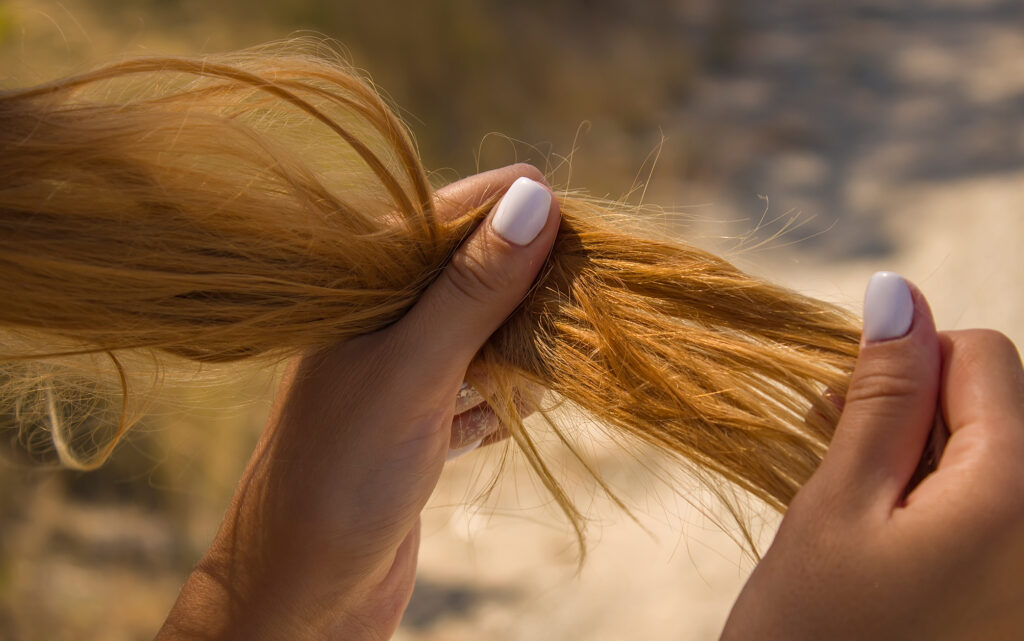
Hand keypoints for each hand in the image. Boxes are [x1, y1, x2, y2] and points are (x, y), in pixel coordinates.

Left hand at [156, 164, 559, 639]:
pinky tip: (516, 415)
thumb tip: (535, 196)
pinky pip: (479, 390)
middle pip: (475, 274)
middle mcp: (380, 320)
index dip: (517, 214)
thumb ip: (472, 288)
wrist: (302, 593)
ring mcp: (400, 373)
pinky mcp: (418, 423)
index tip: (583, 226)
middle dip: (529, 288)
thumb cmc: (341, 474)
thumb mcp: (413, 370)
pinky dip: (503, 400)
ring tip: (551, 366)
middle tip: (580, 303)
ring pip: (483, 334)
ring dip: (523, 350)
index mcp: (361, 286)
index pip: (450, 216)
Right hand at [721, 273, 1023, 639]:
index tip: (845, 410)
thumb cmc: (813, 634)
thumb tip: (899, 293)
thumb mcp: (835, 505)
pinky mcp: (1013, 594)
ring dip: (919, 460)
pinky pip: (991, 512)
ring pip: (990, 458)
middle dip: (913, 414)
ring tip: (853, 504)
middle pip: (995, 409)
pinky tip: (885, 536)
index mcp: (1018, 497)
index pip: (985, 357)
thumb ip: (881, 396)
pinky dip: (937, 505)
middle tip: (834, 454)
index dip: (908, 366)